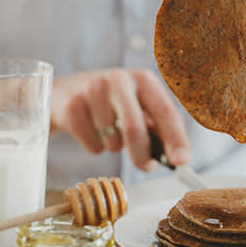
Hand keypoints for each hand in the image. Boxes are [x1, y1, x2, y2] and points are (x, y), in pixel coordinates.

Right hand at [51, 68, 190, 170]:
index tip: (181, 161)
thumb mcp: (137, 105)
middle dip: (142, 154)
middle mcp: (118, 79)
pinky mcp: (72, 106)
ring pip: (111, 139)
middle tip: (146, 167)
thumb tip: (177, 156)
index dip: (176, 139)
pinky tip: (91, 132)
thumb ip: (158, 127)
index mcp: (143, 79)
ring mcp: (92, 90)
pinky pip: (92, 144)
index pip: (165, 111)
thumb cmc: (110, 103)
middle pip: (134, 127)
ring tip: (109, 134)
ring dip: (114, 147)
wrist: (64, 93)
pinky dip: (95, 147)